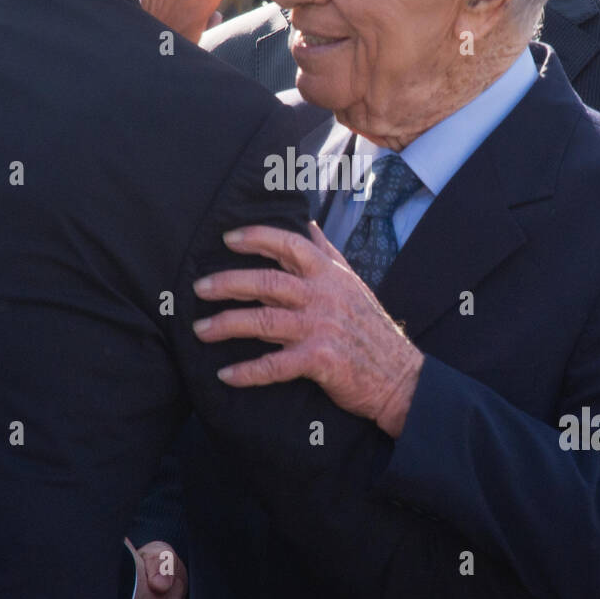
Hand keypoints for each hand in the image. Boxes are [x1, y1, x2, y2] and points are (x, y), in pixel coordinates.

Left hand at [192, 222, 423, 436]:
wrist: (399, 376)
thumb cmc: (369, 327)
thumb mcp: (352, 282)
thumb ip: (326, 253)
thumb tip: (307, 222)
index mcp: (329, 275)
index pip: (290, 245)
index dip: (258, 238)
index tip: (228, 238)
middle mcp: (323, 297)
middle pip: (268, 281)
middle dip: (229, 282)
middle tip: (200, 287)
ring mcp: (321, 328)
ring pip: (265, 321)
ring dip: (228, 325)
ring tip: (201, 330)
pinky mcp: (321, 361)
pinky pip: (276, 366)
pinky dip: (248, 371)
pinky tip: (226, 374)